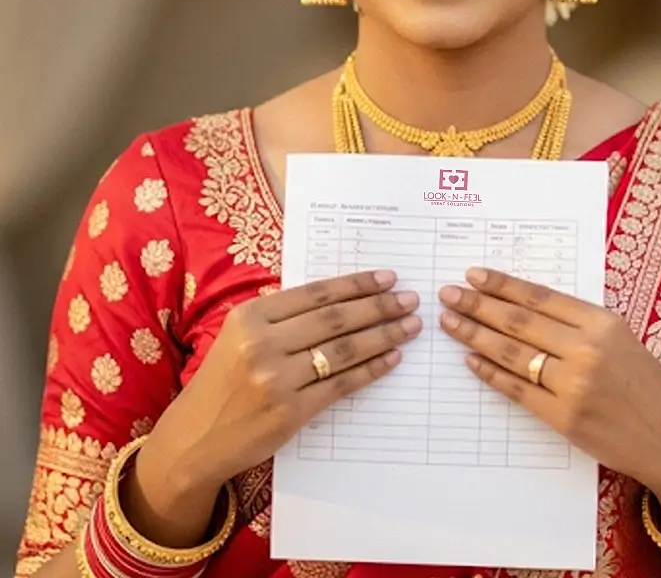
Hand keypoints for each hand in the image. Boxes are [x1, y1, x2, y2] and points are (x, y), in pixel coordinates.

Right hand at [143, 270, 420, 496]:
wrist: (193, 440)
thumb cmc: (222, 382)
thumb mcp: (240, 337)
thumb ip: (281, 317)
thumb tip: (344, 296)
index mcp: (250, 316)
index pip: (316, 294)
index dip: (356, 284)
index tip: (388, 277)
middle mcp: (261, 343)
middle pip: (335, 318)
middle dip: (379, 306)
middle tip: (409, 299)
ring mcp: (275, 379)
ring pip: (343, 350)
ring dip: (383, 335)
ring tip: (409, 326)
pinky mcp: (288, 412)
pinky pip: (341, 385)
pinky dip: (371, 369)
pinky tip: (391, 358)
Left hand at [438, 268, 660, 542]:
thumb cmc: (644, 382)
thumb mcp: (619, 337)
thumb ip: (577, 321)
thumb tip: (521, 303)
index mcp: (601, 321)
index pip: (539, 296)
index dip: (502, 284)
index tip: (473, 274)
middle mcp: (587, 348)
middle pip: (519, 321)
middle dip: (478, 305)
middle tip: (448, 294)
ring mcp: (574, 385)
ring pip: (512, 352)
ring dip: (475, 335)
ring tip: (451, 322)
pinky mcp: (564, 418)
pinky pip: (516, 390)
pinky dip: (490, 372)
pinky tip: (471, 359)